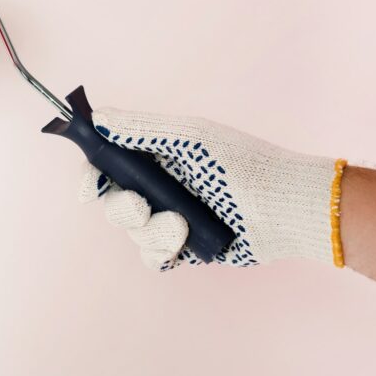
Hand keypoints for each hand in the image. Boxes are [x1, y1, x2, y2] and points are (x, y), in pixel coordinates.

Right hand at [79, 107, 342, 270]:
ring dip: (153, 232)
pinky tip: (181, 245)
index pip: (108, 164)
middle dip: (124, 208)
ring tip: (183, 228)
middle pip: (115, 202)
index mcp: (157, 156)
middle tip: (144, 207)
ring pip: (134, 233)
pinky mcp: (186, 248)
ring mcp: (172, 218)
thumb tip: (98, 118)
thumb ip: (141, 130)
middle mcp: (161, 187)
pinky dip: (162, 253)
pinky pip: (154, 258)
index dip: (93, 176)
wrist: (284, 209)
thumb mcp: (190, 138)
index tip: (92, 187)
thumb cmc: (240, 165)